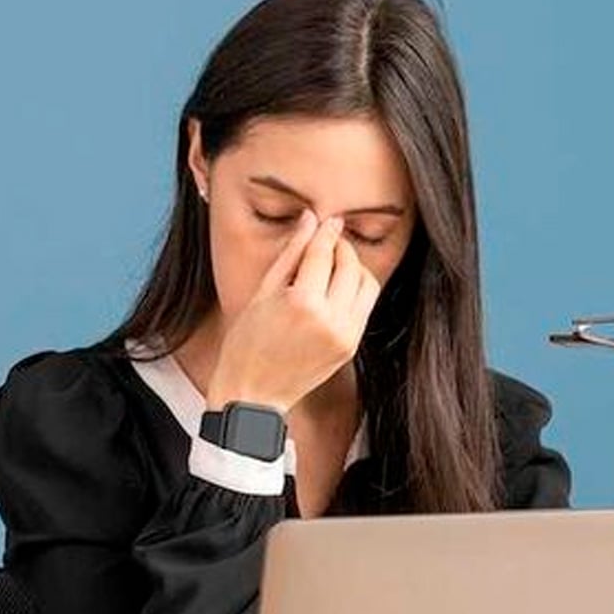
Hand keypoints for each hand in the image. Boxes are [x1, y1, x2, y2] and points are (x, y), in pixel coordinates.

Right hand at [206, 210, 381, 412]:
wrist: (254, 393)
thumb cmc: (247, 342)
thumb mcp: (263, 292)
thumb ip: (291, 254)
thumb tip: (311, 220)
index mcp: (302, 303)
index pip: (323, 254)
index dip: (326, 232)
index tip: (328, 220)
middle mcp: (329, 319)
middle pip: (350, 266)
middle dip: (342, 247)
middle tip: (330, 240)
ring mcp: (344, 336)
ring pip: (366, 285)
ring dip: (355, 267)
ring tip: (335, 263)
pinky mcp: (351, 347)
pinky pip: (364, 307)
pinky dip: (356, 291)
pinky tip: (337, 288)